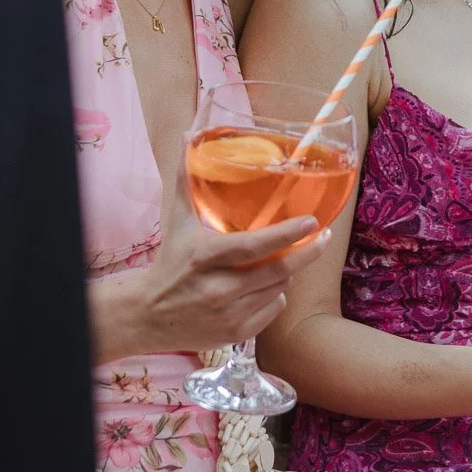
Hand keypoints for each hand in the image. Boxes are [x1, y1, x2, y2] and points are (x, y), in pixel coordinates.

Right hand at [98, 159, 333, 360]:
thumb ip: (186, 179)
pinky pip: (273, 310)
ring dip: (287, 272)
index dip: (286, 235)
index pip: (253, 246)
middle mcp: (218, 289)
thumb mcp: (177, 221)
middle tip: (323, 236)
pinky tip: (267, 285)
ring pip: (278, 289)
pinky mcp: (235, 335)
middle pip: (277, 270)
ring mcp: (228, 315)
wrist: (148, 316)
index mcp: (205, 258)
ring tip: (284, 258)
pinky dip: (276, 295)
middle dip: (306, 252)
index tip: (312, 221)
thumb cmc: (170, 262)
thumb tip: (189, 136)